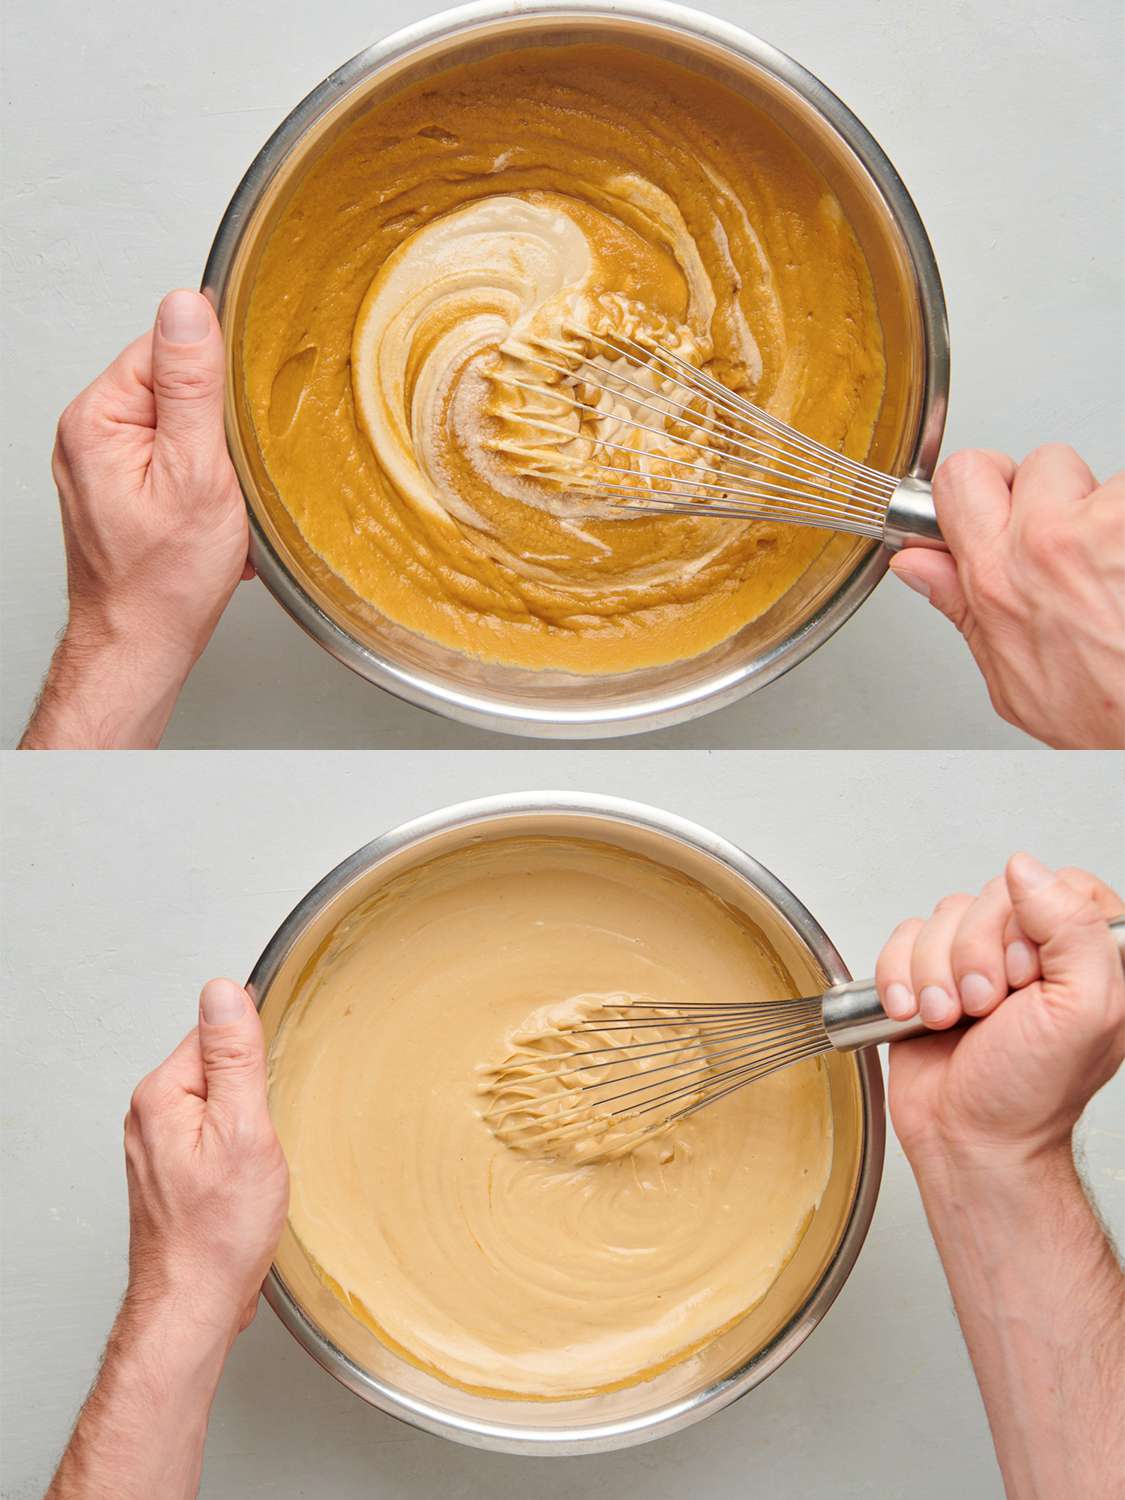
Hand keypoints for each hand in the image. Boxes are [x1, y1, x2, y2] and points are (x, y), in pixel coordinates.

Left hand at [22, 289, 248, 748]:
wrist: (141, 644)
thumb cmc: (164, 580)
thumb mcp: (195, 473)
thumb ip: (192, 386)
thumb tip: (187, 308)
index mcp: (98, 417)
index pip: (167, 350)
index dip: (215, 388)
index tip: (229, 431)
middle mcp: (88, 434)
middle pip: (174, 387)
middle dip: (216, 430)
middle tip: (223, 478)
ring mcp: (100, 462)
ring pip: (179, 427)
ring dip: (213, 462)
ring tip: (213, 504)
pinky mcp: (118, 489)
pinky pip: (172, 460)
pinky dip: (201, 484)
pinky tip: (206, 516)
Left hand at [124, 979, 287, 1337]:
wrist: (193, 1306)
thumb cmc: (218, 1233)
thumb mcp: (243, 1131)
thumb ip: (234, 1057)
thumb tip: (224, 992)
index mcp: (161, 1094)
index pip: (216, 1034)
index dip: (254, 1057)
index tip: (267, 1091)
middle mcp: (150, 1116)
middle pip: (217, 1067)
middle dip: (253, 1092)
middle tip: (264, 1136)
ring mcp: (157, 1146)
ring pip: (219, 1103)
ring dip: (247, 1124)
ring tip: (256, 1163)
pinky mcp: (172, 1171)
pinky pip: (213, 1134)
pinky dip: (238, 1148)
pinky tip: (247, 1178)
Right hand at [875, 853, 1124, 1165]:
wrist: (970, 1140)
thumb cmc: (1031, 1094)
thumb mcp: (1084, 1011)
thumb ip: (1074, 929)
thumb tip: (1027, 872)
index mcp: (1088, 955)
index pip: (1059, 884)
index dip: (1030, 924)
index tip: (1028, 977)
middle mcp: (1033, 951)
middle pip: (992, 897)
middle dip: (975, 957)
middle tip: (987, 1008)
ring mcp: (979, 960)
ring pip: (942, 916)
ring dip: (936, 974)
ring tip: (951, 1018)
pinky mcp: (930, 972)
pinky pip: (902, 938)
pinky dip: (900, 978)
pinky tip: (916, 1013)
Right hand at [890, 446, 1124, 747]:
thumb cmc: (1105, 712)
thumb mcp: (1011, 678)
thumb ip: (961, 608)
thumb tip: (919, 567)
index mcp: (996, 576)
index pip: (961, 477)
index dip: (981, 482)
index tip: (995, 498)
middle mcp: (1046, 542)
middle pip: (1039, 463)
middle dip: (1056, 494)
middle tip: (1075, 546)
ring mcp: (1105, 526)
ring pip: (1103, 481)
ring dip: (1110, 517)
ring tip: (1116, 574)